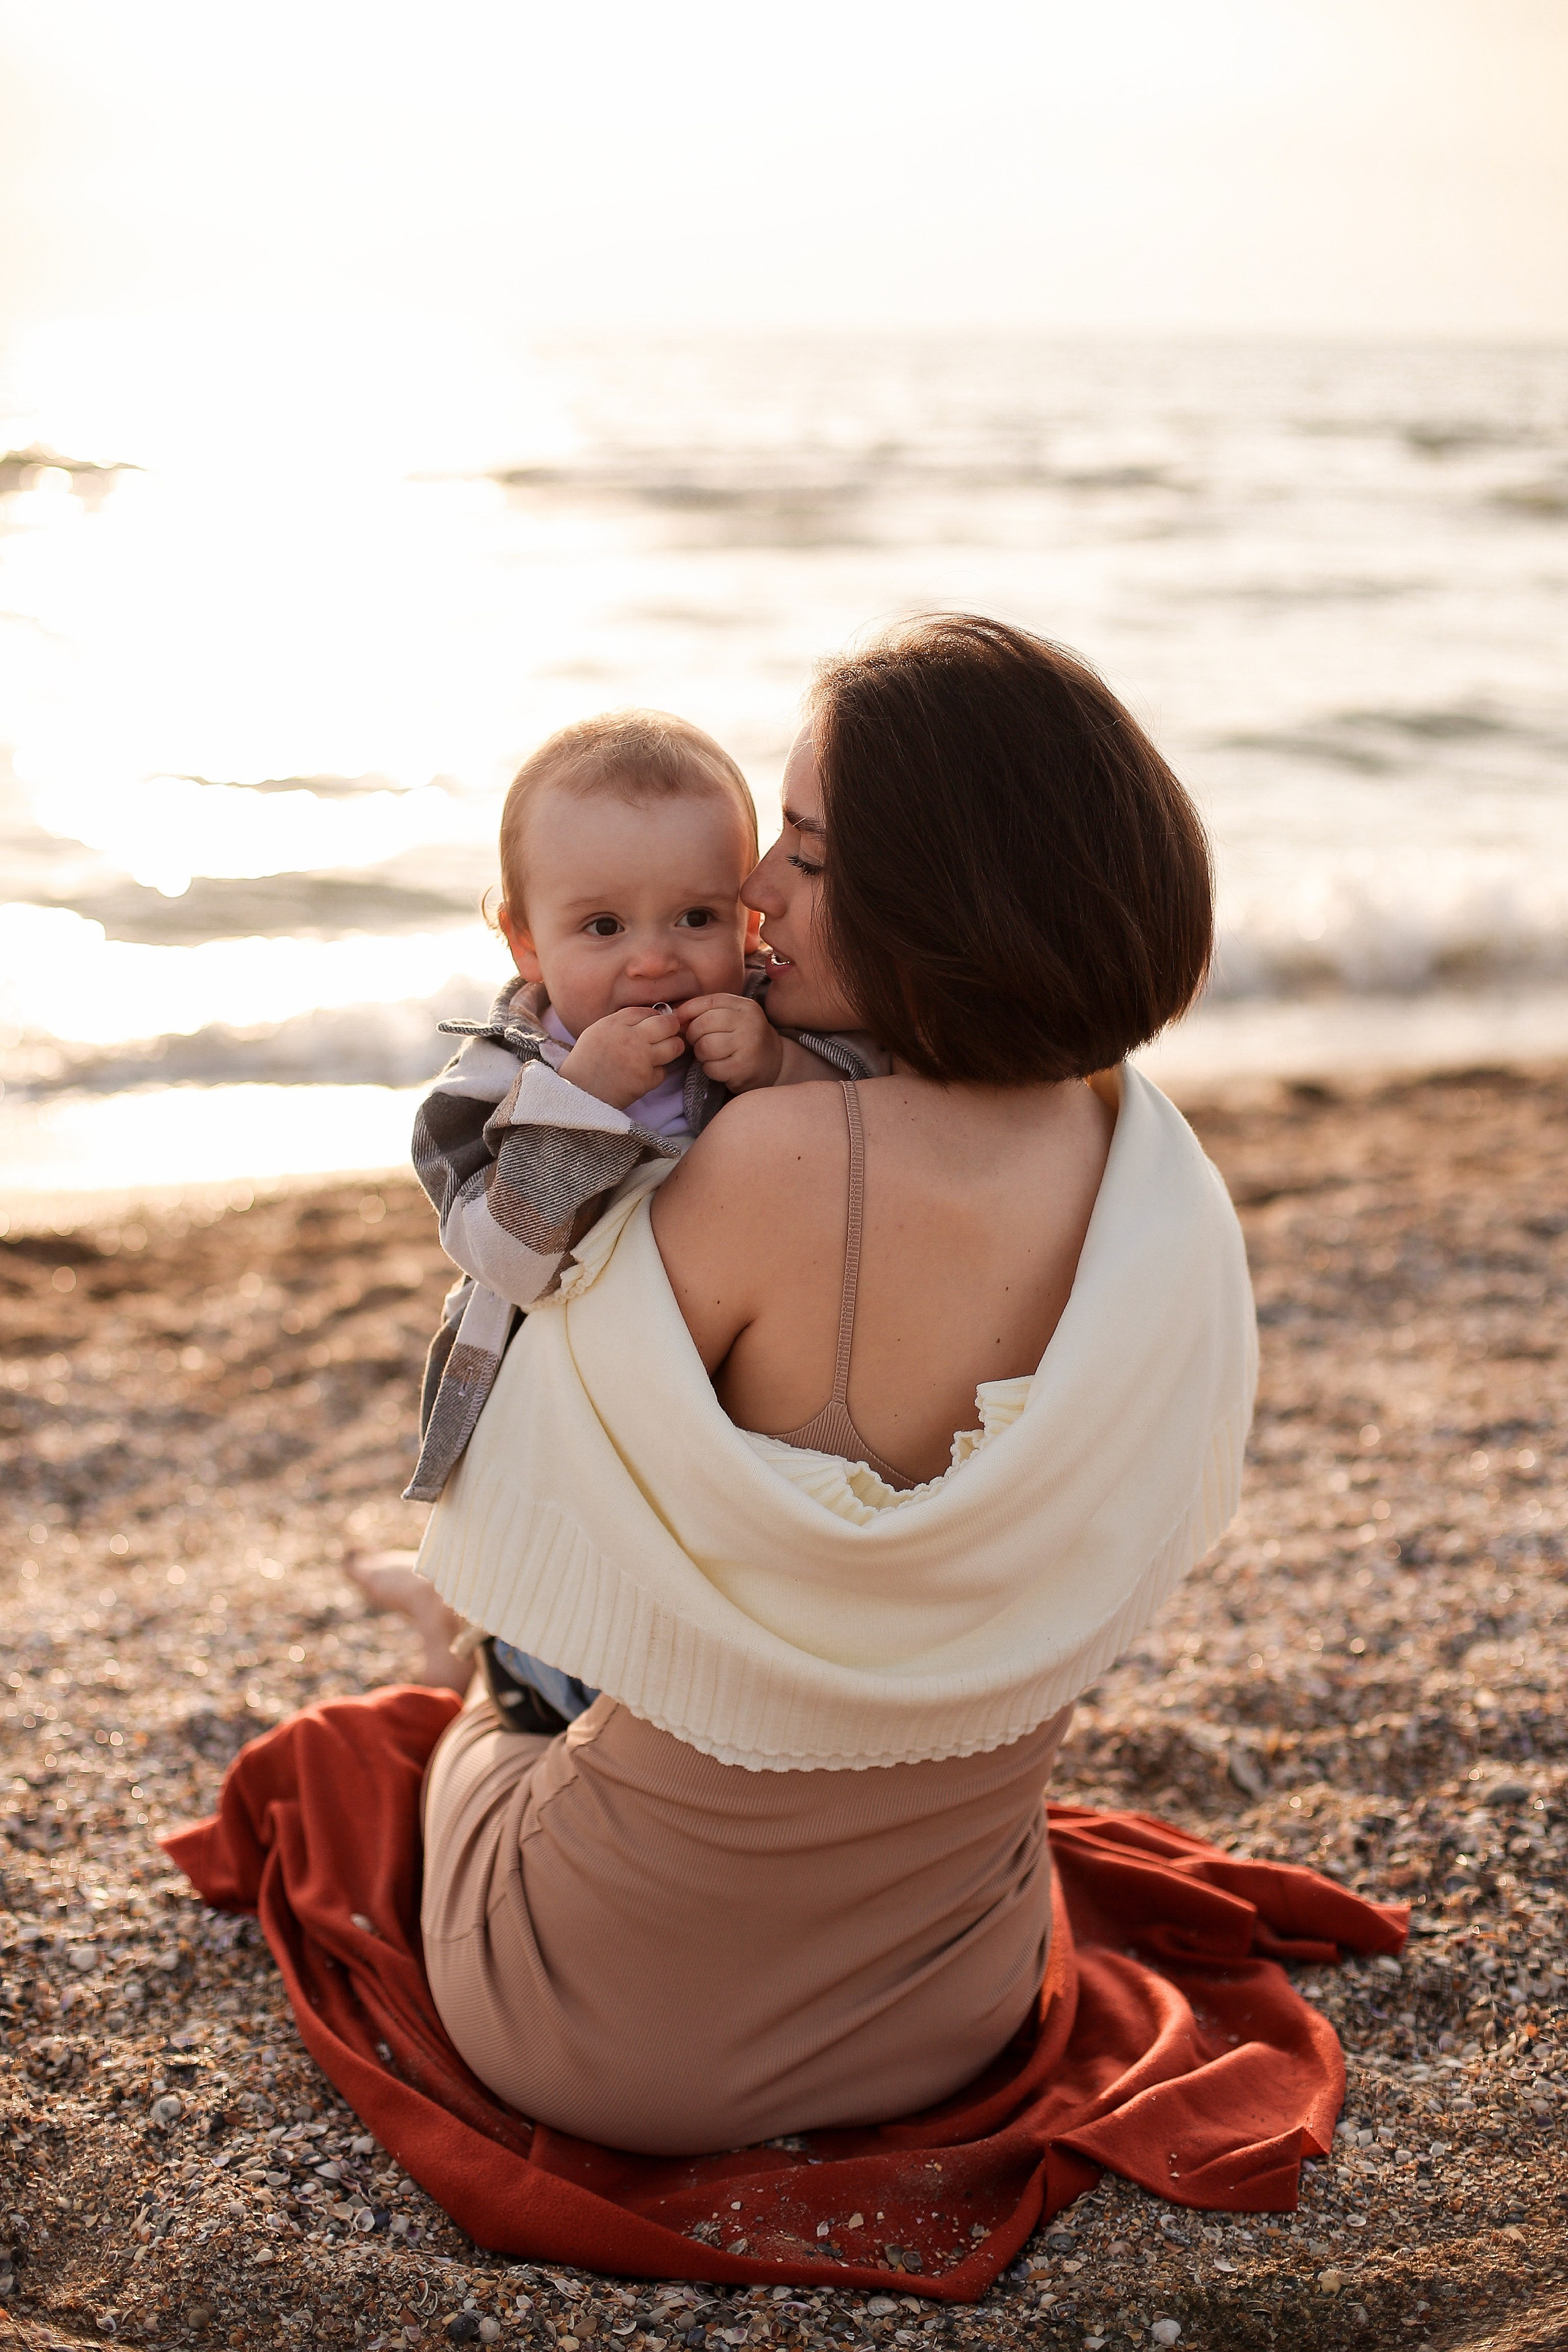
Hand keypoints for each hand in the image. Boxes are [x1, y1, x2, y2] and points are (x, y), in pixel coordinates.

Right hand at [557, 1005, 684, 1109]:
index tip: (656, 1022)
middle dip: (672, 1028)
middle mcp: (630, 1037)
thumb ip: (620, 1023)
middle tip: (670, 1033)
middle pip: (666, 1024)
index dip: (655, 1016)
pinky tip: (644, 1075)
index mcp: (614, 1024)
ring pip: (674, 1046)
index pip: (646, 1011)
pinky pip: (663, 1071)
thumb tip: (649, 1016)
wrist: (579, 1094)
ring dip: (673, 1048)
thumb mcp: (596, 1033)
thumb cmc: (586, 1064)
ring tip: (665, 1052)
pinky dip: (656, 1073)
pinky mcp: (646, 1079)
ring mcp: (640, 1058)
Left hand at [680, 993, 784, 1092]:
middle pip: (703, 1024)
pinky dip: (709, 1069)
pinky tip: (719, 1067)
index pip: (708, 1002)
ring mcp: (748, 1045)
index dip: (688, 1011)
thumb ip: (706, 1012)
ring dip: (701, 1054)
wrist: (773, 1063)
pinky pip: (711, 1067)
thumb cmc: (744, 1038)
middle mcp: (749, 1022)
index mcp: (745, 1006)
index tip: (681, 1022)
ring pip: (705, 1046)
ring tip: (711, 1055)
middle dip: (693, 1035)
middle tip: (699, 1042)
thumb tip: (674, 1016)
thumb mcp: (732, 1017)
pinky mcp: (743, 1068)